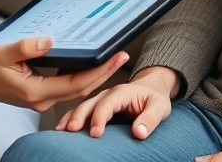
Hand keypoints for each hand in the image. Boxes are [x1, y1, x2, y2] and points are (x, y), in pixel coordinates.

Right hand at [0, 37, 128, 112]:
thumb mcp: (3, 53)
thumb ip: (25, 47)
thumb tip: (48, 42)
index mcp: (36, 91)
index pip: (75, 83)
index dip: (98, 72)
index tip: (114, 57)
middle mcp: (45, 99)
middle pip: (83, 88)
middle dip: (105, 72)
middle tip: (123, 55)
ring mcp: (47, 98)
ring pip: (79, 88)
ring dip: (98, 74)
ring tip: (114, 56)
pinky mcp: (48, 93)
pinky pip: (71, 86)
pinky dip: (85, 75)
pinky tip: (95, 62)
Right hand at [55, 66, 178, 138]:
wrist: (152, 88)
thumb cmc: (154, 97)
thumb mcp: (160, 107)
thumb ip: (150, 118)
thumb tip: (139, 132)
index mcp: (122, 92)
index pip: (107, 103)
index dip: (99, 117)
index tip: (96, 133)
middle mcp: (108, 94)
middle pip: (89, 104)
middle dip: (79, 117)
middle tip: (71, 131)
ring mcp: (100, 100)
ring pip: (82, 107)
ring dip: (71, 118)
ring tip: (61, 131)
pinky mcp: (97, 107)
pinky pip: (81, 112)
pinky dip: (70, 119)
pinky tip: (62, 130)